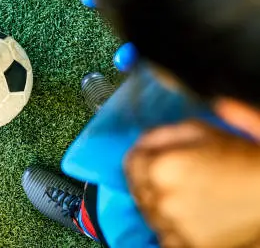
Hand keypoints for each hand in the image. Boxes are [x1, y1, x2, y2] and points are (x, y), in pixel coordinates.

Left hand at [125, 121, 259, 247]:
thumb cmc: (237, 155)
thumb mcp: (196, 130)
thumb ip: (158, 135)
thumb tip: (139, 143)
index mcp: (160, 168)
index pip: (130, 164)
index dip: (141, 159)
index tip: (152, 159)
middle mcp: (163, 200)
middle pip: (138, 190)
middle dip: (150, 181)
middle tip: (174, 178)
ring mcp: (175, 227)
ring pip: (150, 214)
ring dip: (160, 205)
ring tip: (187, 196)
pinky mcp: (189, 247)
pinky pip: (166, 237)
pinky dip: (174, 228)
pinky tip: (192, 215)